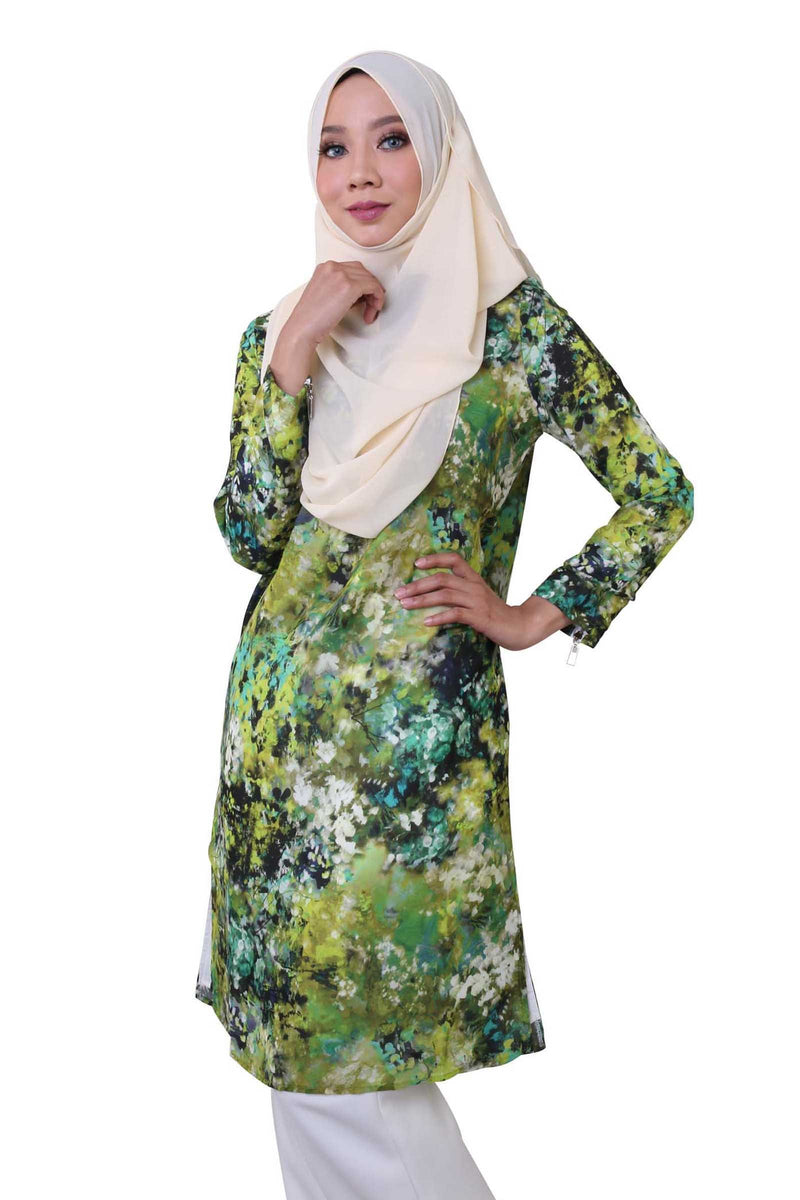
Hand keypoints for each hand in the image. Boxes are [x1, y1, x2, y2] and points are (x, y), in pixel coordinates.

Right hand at [270, 260, 385, 394]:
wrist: (302, 328)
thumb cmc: (312, 318)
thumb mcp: (326, 294)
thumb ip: (341, 287)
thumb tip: (364, 292)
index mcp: (325, 266)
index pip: (353, 268)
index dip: (362, 284)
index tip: (364, 300)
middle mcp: (333, 266)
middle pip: (363, 272)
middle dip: (370, 289)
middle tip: (370, 308)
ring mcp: (341, 275)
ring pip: (370, 279)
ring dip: (375, 296)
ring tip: (370, 313)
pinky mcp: (349, 287)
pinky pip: (373, 287)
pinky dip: (378, 298)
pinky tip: (372, 312)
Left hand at [393, 552, 571, 650]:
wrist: (519, 626)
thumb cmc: (495, 613)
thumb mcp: (478, 596)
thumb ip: (461, 592)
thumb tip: (433, 594)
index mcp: (473, 578)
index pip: (454, 559)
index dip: (435, 559)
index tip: (416, 564)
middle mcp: (474, 586)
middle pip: (442, 579)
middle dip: (417, 585)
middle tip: (399, 593)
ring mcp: (476, 601)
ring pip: (445, 595)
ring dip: (422, 600)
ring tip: (405, 605)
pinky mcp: (479, 617)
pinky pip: (455, 614)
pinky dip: (439, 617)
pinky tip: (426, 621)